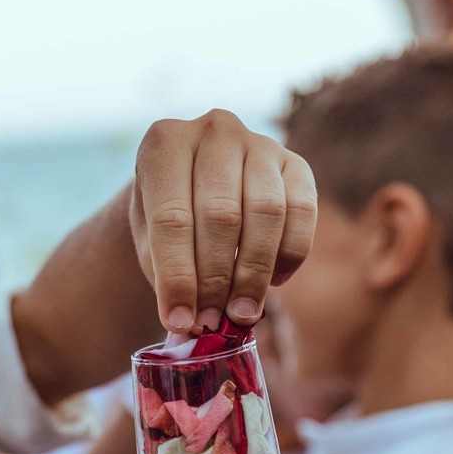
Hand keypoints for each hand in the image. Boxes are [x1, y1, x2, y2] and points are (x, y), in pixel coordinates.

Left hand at [131, 110, 316, 333]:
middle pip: (221, 216)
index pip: (172, 217)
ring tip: (241, 313)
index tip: (179, 320)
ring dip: (254, 273)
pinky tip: (273, 282)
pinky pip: (302, 212)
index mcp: (164, 142)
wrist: (197, 182)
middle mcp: (213, 130)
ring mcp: (259, 142)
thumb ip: (167, 274)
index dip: (177, 276)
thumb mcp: (150, 238)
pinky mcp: (296, 163)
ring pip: (266, 213)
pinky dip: (290, 255)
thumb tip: (190, 323)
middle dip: (216, 279)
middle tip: (212, 322)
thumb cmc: (169, 215)